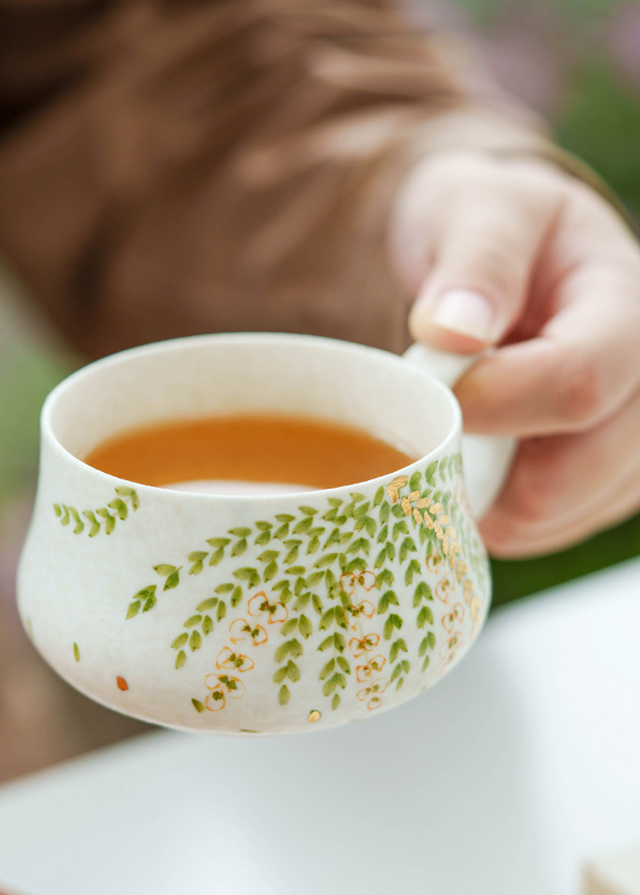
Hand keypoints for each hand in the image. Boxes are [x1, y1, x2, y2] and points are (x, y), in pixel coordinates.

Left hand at [392, 151, 639, 556]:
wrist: (504, 259)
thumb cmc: (486, 228)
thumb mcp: (474, 209)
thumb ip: (474, 262)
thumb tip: (455, 328)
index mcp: (626, 304)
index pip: (578, 382)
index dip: (492, 404)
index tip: (431, 392)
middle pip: (571, 475)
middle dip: (479, 467)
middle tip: (430, 425)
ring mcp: (633, 444)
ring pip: (553, 516)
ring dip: (483, 493)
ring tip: (456, 432)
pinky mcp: (608, 484)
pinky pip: (544, 529)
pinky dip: (496, 510)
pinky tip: (477, 461)